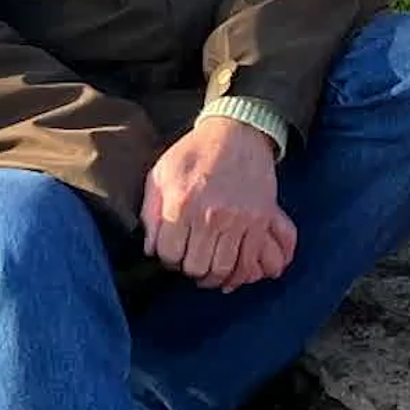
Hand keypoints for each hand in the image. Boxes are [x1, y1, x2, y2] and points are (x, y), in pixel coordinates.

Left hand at [141, 116, 295, 291]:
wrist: (238, 133)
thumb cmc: (195, 153)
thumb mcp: (160, 174)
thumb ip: (150, 213)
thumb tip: (150, 249)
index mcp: (180, 204)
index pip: (168, 254)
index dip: (168, 259)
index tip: (173, 253)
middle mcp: (208, 215)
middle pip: (195, 267)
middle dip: (189, 269)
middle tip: (190, 262)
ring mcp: (236, 220)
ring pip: (222, 269)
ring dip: (212, 276)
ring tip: (208, 270)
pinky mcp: (258, 221)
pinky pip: (248, 260)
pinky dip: (238, 273)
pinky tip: (229, 270)